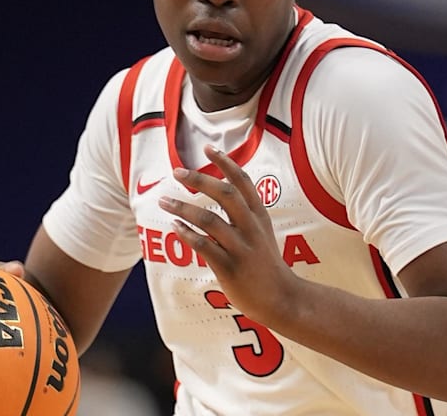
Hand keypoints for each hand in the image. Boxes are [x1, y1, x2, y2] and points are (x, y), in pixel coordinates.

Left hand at [158, 144, 297, 324]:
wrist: (282, 298)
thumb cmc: (267, 264)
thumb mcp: (263, 232)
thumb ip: (246, 212)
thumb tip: (224, 189)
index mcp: (259, 216)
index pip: (243, 181)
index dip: (226, 163)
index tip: (208, 148)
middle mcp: (251, 228)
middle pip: (225, 194)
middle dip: (199, 179)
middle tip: (177, 171)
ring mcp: (241, 248)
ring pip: (209, 220)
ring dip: (183, 208)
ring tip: (164, 201)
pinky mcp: (230, 268)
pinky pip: (204, 247)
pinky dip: (187, 235)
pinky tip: (175, 228)